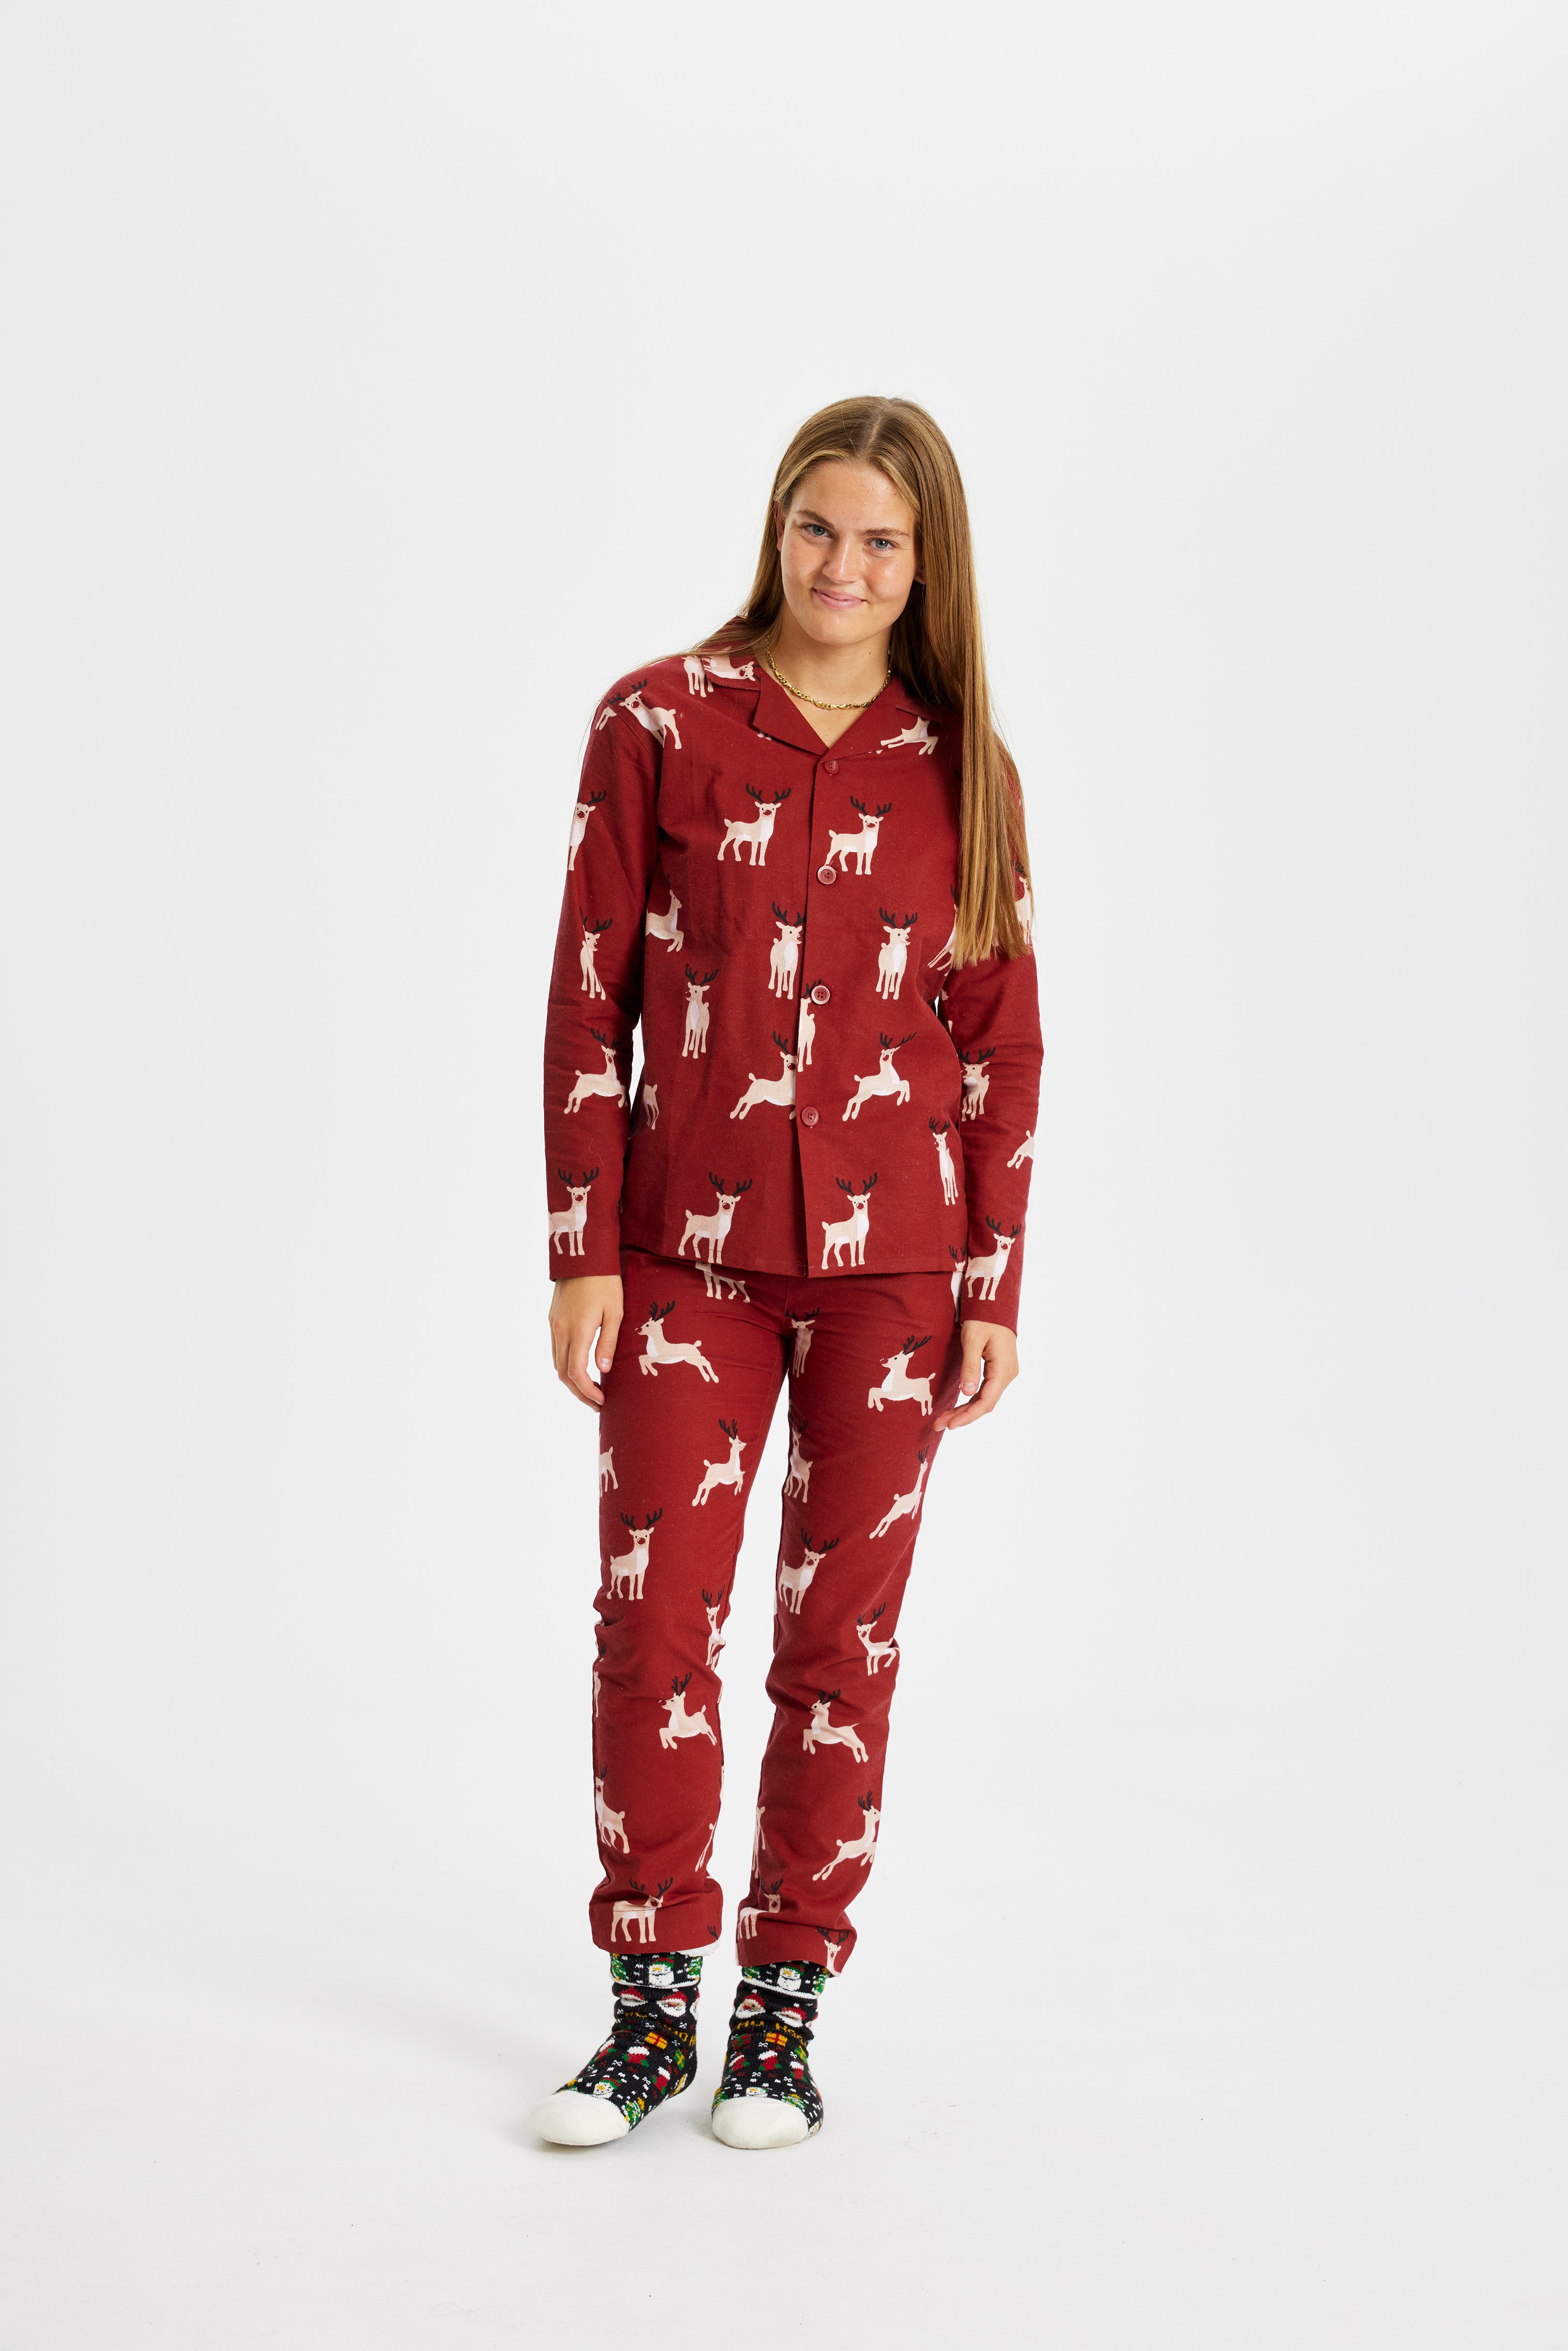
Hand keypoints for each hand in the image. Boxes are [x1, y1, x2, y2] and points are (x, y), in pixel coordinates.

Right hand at [550, 1275, 623, 1409]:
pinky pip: (556, 1349)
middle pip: (563, 1373)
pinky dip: (566, 1364)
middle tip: (597, 1403)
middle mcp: (560, 1330)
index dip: (587, 1391)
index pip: (576, 1372)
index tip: (601, 1401)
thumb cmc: (605, 1281)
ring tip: (590, 1388)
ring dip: (571, 1380)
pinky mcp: (552, 1319)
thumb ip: (608, 1342)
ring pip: (557, 1363)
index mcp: (578, 1330)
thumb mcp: (615, 1311)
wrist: (583, 1255)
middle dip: (579, 1392)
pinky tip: (581, 1366)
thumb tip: (603, 1371)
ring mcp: (554, 1324)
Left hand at [933, 1319, 1018, 1430]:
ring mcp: (1005, 1373)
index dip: (968, 1415)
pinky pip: (985, 1390)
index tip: (951, 1424)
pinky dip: (971, 1400)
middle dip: (963, 1415)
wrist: (994, 1304)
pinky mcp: (999, 1370)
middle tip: (940, 1424)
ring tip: (944, 1418)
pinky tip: (958, 1407)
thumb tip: (967, 1393)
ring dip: (965, 1409)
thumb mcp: (973, 1340)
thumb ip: (970, 1367)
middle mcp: (1007, 1374)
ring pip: (985, 1398)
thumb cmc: (983, 1318)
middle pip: (985, 1403)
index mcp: (1003, 1369)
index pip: (986, 1400)